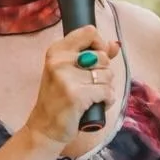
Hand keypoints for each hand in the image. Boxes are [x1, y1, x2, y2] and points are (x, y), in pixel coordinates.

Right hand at [22, 25, 120, 145]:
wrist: (44, 128)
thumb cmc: (58, 99)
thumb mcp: (69, 72)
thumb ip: (93, 55)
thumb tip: (115, 45)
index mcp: (56, 50)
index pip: (89, 32)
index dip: (100, 45)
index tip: (96, 60)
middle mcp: (60, 60)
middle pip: (103, 56)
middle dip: (103, 73)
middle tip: (89, 85)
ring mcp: (67, 78)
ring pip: (107, 75)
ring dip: (105, 89)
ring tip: (91, 97)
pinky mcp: (76, 95)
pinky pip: (107, 92)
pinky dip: (107, 100)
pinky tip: (96, 105)